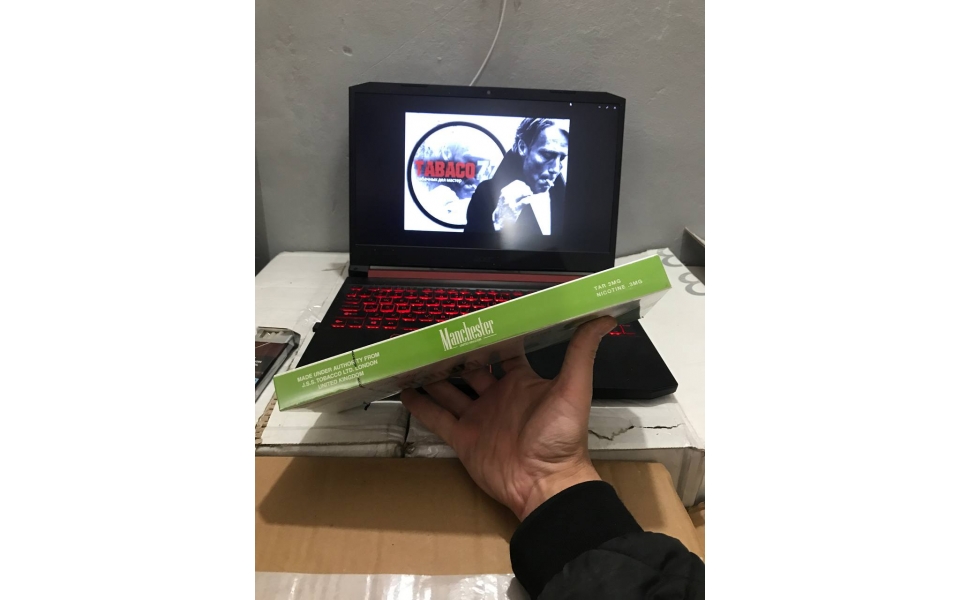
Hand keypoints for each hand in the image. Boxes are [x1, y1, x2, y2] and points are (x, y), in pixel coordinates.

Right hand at [400, 317, 616, 519]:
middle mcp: (498, 397)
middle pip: (472, 370)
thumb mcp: (574, 389)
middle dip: (456, 354)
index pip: (505, 353)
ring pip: (450, 391)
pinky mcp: (463, 439)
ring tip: (414, 358)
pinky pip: (438, 419)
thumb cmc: (561, 437)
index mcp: (522, 382)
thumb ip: (581, 353)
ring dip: (434, 376)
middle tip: (434, 335)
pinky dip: (421, 406)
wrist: (545, 483)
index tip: (473, 318)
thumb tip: (604, 317)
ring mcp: (479, 418)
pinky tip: (404, 391)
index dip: (491, 336)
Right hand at [492, 180, 532, 229]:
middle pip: (520, 187)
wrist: (500, 220)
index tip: (526, 187)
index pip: (516, 183)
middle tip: (530, 192)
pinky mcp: (514, 209)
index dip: (523, 184)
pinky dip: (529, 199)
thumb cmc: (504, 209)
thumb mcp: (506, 197)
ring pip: (522, 192)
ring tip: (530, 195)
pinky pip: (524, 201)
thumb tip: (524, 186)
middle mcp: (506, 195)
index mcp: (504, 191)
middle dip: (527, 189)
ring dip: (528, 193)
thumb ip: (512, 191)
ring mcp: (510, 202)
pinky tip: (531, 199)